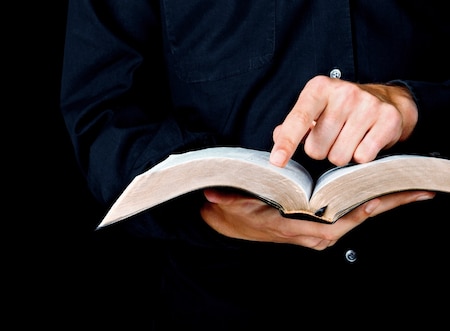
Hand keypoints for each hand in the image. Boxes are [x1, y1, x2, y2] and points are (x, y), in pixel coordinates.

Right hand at [200, 188, 434, 249]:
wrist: (227, 222)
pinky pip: (349, 216)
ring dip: (384, 204)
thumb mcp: (230, 204)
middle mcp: (310, 233)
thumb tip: (215, 195)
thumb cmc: (232, 213)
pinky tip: (386, 192)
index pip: (334, 222)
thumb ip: (228, 199)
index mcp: (293, 228)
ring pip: (356, 218)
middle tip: (418, 191)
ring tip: (412, 189)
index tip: (381, 198)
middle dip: (387, 205)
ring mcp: (316, 231)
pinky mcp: (317, 226)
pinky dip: (370, 205)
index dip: (360, 211)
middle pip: (356, 220)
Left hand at [269, 75, 417, 166]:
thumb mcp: (312, 109)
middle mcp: (344, 93)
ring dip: (341, 155)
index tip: (277, 162)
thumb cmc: (339, 108)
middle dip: (320, 151)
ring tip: (349, 138)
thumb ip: (292, 125)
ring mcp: (368, 105)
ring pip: (339, 157)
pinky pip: (363, 157)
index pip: (298, 120)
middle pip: (316, 149)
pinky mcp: (388, 119)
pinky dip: (361, 156)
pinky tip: (365, 140)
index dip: (287, 143)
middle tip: (332, 137)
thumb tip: (278, 136)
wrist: (386, 99)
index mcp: (319, 88)